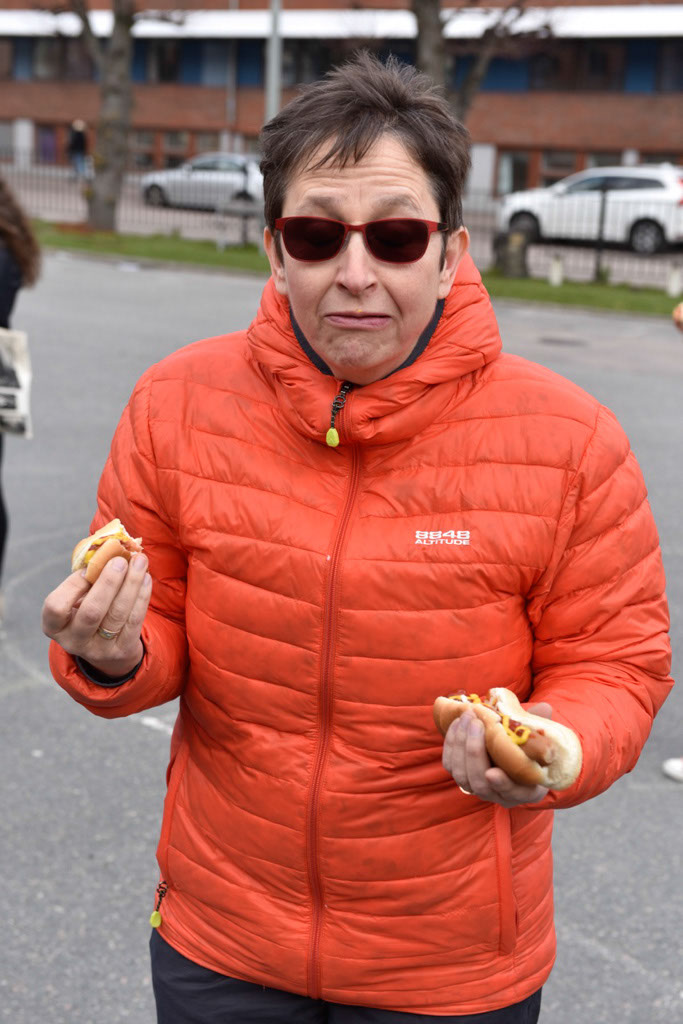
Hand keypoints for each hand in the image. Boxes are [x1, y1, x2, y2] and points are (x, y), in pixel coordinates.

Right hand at [42, 554, 151, 677]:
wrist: (107, 648)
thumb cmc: (89, 610)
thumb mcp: (78, 599)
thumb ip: (86, 579)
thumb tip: (108, 551)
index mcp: (54, 626)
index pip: (56, 607)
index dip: (73, 586)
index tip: (90, 567)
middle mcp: (73, 641)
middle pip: (91, 612)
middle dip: (108, 583)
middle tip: (120, 560)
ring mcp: (98, 649)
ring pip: (117, 614)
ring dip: (131, 584)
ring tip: (140, 561)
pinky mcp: (122, 650)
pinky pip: (134, 620)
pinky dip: (142, 596)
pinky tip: (146, 578)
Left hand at [442, 703, 551, 807]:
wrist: (509, 753)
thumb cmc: (529, 749)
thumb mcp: (539, 742)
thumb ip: (539, 728)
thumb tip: (545, 708)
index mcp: (525, 790)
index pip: (512, 793)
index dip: (502, 784)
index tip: (492, 773)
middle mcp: (499, 795)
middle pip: (480, 783)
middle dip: (475, 752)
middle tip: (477, 724)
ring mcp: (478, 788)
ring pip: (462, 775)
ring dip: (461, 744)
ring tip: (468, 717)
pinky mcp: (461, 777)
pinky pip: (450, 765)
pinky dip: (451, 743)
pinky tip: (458, 723)